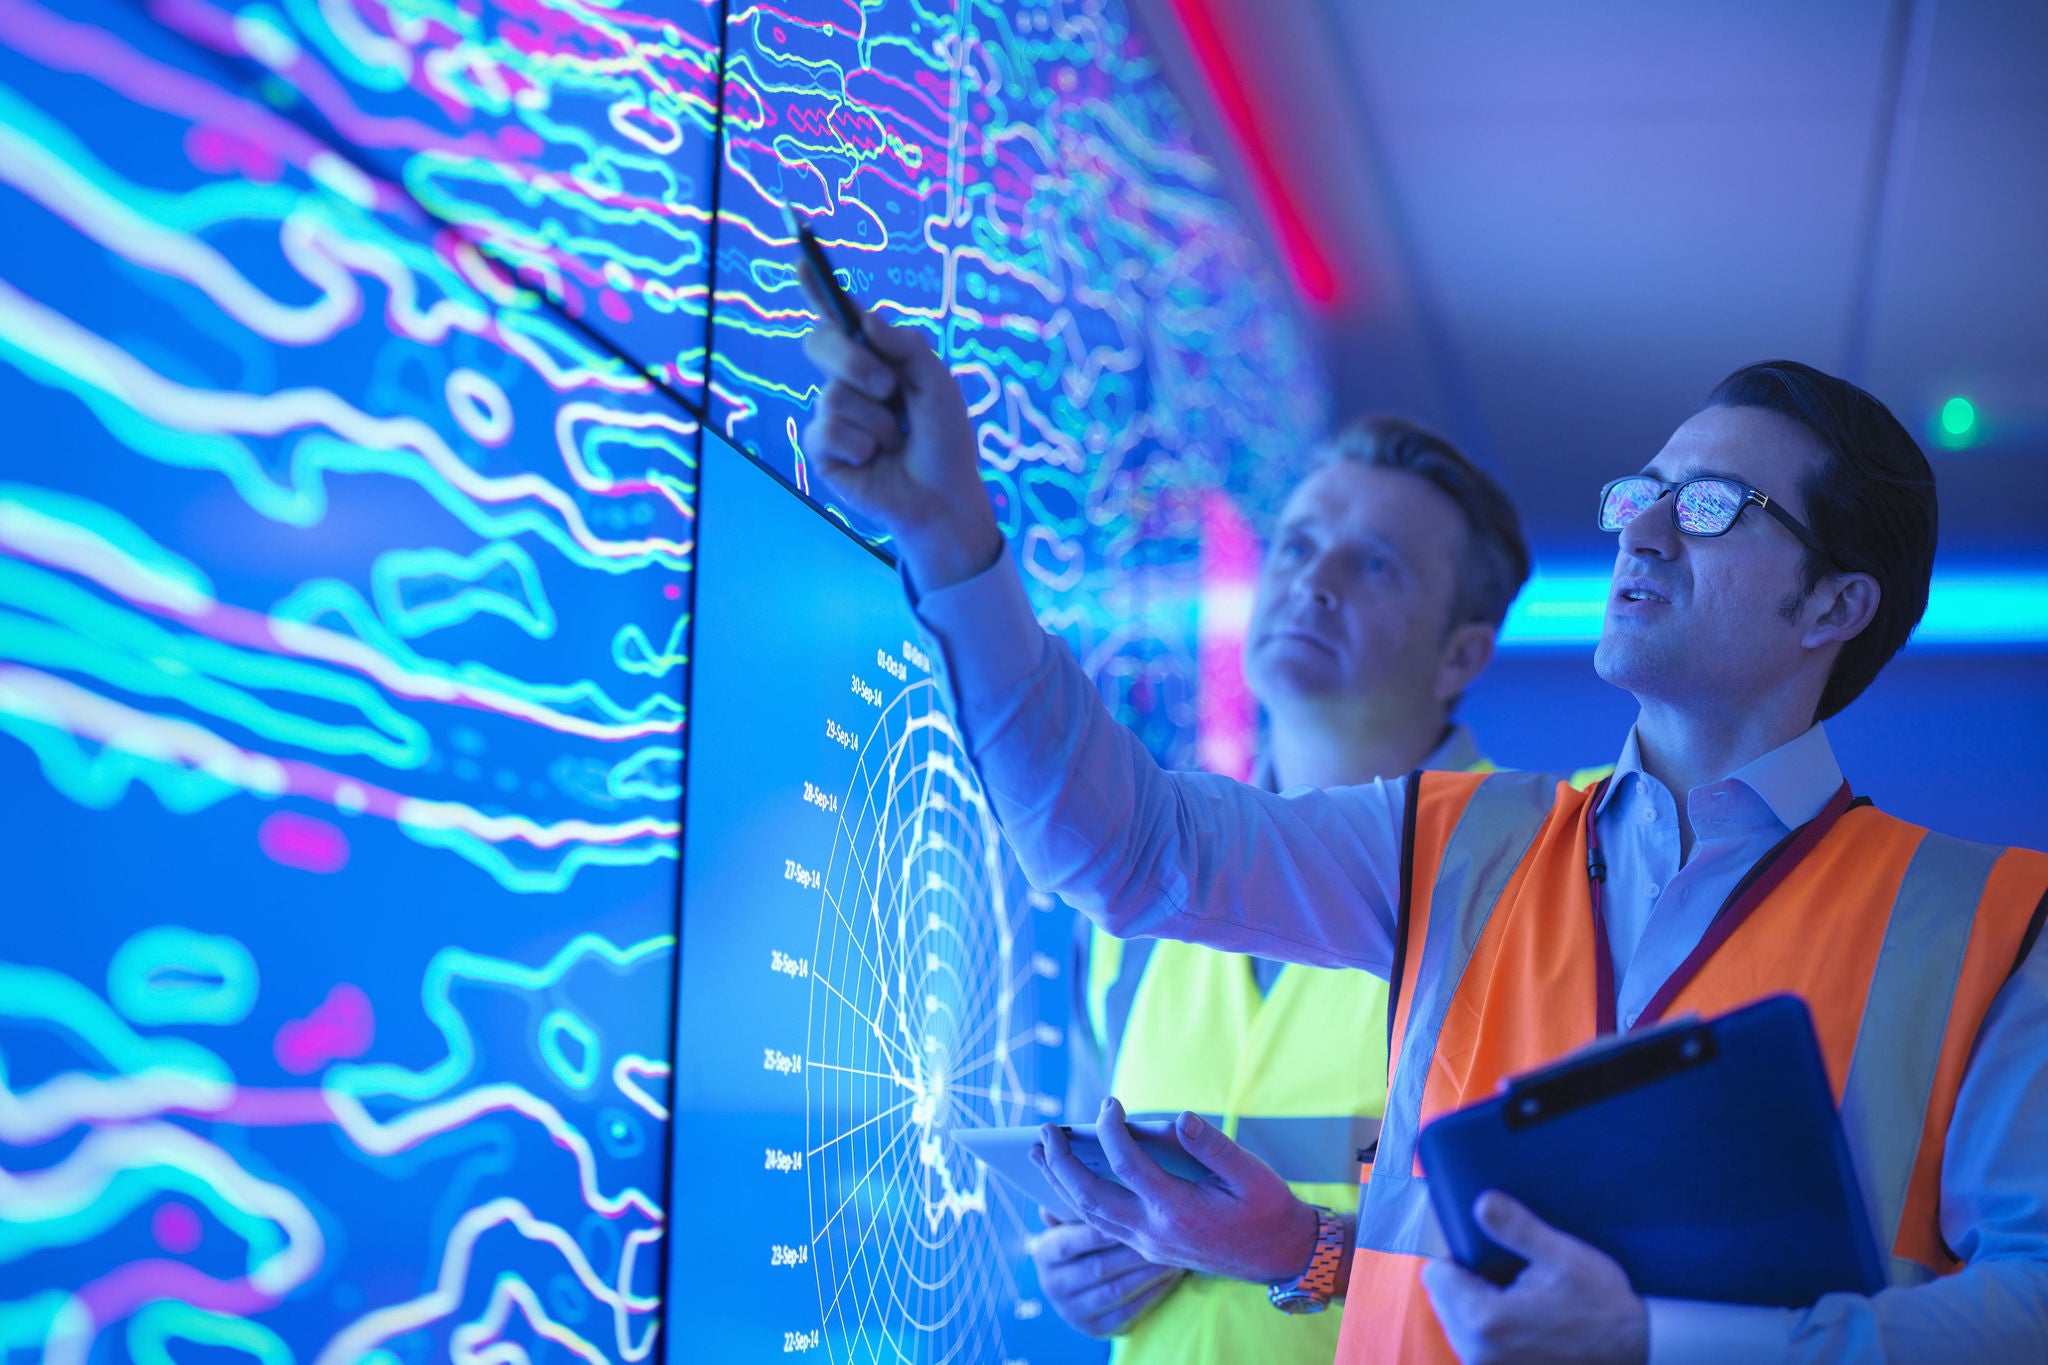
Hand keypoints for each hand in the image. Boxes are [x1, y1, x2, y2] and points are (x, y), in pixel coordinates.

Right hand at [796, 262, 1002, 590]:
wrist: (944, 496)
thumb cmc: (944, 439)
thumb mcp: (937, 384)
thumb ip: (905, 346)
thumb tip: (865, 318)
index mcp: (874, 357)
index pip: (838, 315)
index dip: (817, 286)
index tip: (801, 258)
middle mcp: (846, 380)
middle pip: (821, 343)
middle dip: (853, 362)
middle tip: (889, 388)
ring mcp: (831, 414)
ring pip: (835, 395)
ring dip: (877, 421)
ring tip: (897, 441)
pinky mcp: (822, 450)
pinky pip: (829, 431)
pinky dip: (862, 446)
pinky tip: (875, 461)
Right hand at [1029, 1209, 1184, 1337]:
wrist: (1082, 1284)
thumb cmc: (1086, 1237)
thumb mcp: (1072, 1218)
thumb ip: (1073, 1200)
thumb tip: (1063, 1171)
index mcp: (1044, 1253)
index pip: (1070, 1241)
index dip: (1101, 1230)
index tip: (1133, 1215)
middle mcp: (1053, 1285)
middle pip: (1099, 1267)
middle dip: (1135, 1251)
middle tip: (1166, 1235)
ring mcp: (1073, 1312)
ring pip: (1117, 1291)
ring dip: (1150, 1271)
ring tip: (1176, 1253)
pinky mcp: (1096, 1329)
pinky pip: (1129, 1312)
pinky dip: (1154, 1293)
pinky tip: (1173, 1275)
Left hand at [1034, 1098, 1322, 1282]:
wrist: (1280, 1256)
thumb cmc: (1267, 1209)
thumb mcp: (1251, 1173)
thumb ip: (1213, 1145)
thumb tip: (1179, 1118)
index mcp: (1179, 1209)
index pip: (1127, 1165)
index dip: (1111, 1130)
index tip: (1108, 1102)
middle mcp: (1155, 1232)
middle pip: (1090, 1198)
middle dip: (1061, 1162)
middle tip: (1042, 1131)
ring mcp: (1148, 1244)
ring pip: (1090, 1215)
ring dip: (1060, 1183)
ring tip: (1039, 1153)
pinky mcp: (1148, 1248)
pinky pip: (1102, 1225)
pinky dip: (1077, 1202)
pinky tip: (1066, 1182)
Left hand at [1420, 1192, 1647, 1364]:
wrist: (1639, 1351)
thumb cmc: (1603, 1305)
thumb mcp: (1563, 1256)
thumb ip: (1516, 1228)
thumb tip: (1480, 1202)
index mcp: (1485, 1320)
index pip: (1436, 1277)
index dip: (1458, 1258)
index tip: (1487, 1255)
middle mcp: (1477, 1353)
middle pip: (1442, 1302)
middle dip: (1465, 1283)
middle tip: (1507, 1276)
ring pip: (1457, 1326)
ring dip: (1476, 1308)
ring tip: (1518, 1300)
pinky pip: (1476, 1347)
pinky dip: (1490, 1332)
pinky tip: (1523, 1324)